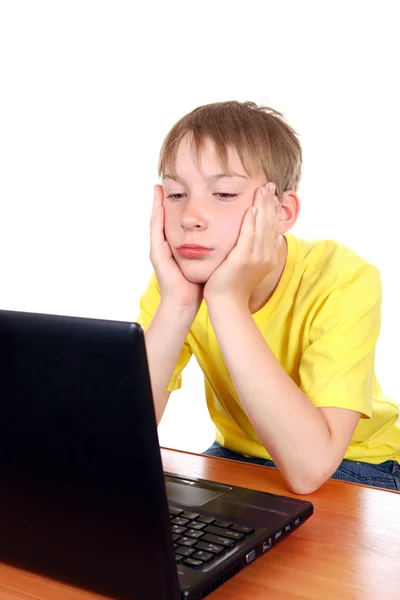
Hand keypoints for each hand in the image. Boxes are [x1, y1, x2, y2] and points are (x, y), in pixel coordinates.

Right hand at [150, 185, 203, 309]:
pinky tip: (159, 203)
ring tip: (159, 186)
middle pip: (165, 216)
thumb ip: (211, 244)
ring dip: (157, 203)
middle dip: (164, 198)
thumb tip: (228, 231)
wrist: (185, 301)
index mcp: (178, 243)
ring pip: (158, 220)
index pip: (178, 218)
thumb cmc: (198, 281)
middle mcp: (166, 243)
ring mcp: (159, 247)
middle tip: (164, 179)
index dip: (180, 201)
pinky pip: (156, 231)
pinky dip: (157, 216)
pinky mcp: (157, 253)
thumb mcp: (206, 257)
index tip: (183, 185)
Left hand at [204, 182, 279, 307]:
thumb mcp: (246, 263)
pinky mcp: (244, 259)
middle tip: (269, 185)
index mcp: (269, 256)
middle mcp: (267, 256)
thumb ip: (251, 248)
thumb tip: (254, 234)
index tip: (271, 194)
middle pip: (270, 224)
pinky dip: (251, 221)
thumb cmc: (231, 283)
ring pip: (262, 227)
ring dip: (263, 206)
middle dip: (270, 203)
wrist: (225, 302)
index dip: (273, 210)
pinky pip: (249, 236)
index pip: (273, 227)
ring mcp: (257, 258)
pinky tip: (252, 208)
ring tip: (262, 190)